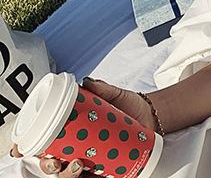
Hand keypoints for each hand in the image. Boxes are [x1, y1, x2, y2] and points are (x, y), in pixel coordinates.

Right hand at [10, 79, 156, 175]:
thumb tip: (86, 81)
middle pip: (52, 163)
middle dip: (47, 166)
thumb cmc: (129, 106)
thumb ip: (101, 88)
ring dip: (66, 174)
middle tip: (55, 160)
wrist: (153, 115)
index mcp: (71, 132)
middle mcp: (76, 148)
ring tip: (78, 164)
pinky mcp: (106, 168)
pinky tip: (89, 175)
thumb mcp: (114, 95)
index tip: (18, 150)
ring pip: (68, 175)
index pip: (45, 142)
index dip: (27, 148)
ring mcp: (90, 160)